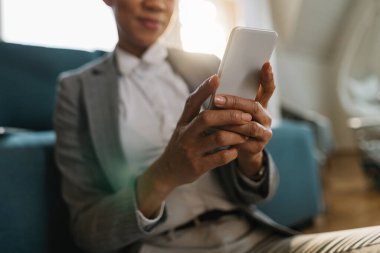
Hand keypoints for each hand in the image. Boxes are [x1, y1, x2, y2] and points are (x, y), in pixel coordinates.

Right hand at [137, 75, 252, 216]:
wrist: (167, 171)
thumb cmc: (182, 144)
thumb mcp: (183, 127)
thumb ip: (196, 113)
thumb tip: (215, 93)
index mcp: (183, 121)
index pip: (192, 101)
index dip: (204, 89)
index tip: (217, 78)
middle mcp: (185, 134)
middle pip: (207, 118)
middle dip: (230, 115)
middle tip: (246, 115)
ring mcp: (191, 150)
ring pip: (217, 137)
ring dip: (236, 135)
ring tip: (245, 135)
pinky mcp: (197, 166)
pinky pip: (219, 158)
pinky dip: (231, 153)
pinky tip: (235, 150)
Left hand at [213, 62, 274, 177]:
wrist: (240, 151)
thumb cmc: (233, 126)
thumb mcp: (234, 111)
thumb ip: (231, 99)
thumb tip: (215, 81)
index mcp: (261, 104)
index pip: (268, 89)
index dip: (268, 77)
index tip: (265, 64)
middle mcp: (266, 117)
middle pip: (254, 107)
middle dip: (234, 102)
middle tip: (216, 99)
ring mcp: (264, 133)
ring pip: (250, 125)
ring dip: (231, 120)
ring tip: (214, 116)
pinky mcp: (258, 147)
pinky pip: (244, 140)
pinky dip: (230, 135)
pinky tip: (218, 132)